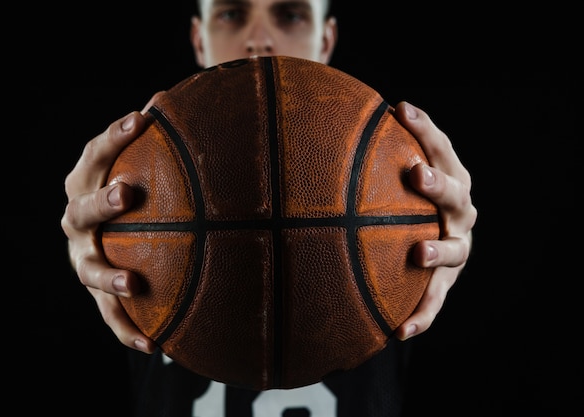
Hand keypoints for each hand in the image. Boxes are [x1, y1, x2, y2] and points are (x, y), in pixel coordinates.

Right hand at [60, 108, 157, 353]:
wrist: (109, 234)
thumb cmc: (131, 192)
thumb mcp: (140, 167)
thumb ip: (157, 142)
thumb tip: (176, 99)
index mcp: (86, 182)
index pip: (96, 154)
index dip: (115, 136)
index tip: (142, 117)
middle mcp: (76, 220)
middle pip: (81, 210)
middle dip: (102, 202)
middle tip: (126, 194)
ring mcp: (83, 258)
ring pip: (89, 269)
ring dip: (109, 276)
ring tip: (134, 283)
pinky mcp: (97, 291)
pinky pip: (109, 314)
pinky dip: (127, 330)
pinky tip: (155, 347)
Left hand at [392, 102, 476, 340]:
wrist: (424, 246)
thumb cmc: (400, 202)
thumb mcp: (390, 180)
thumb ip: (369, 159)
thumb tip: (314, 128)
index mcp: (449, 178)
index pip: (441, 148)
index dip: (425, 128)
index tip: (401, 108)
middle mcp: (459, 212)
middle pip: (455, 193)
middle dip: (437, 183)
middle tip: (415, 174)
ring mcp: (457, 248)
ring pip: (456, 250)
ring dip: (439, 251)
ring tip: (419, 254)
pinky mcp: (446, 282)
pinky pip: (436, 301)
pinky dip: (423, 316)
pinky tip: (400, 331)